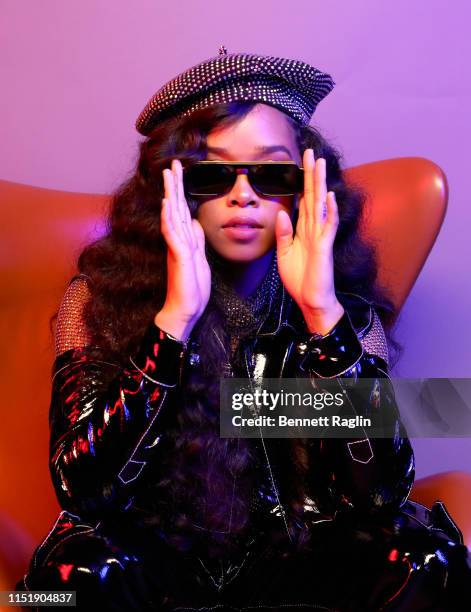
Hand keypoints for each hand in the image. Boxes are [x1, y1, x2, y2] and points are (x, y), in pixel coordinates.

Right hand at [156, 159, 210, 339]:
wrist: (185, 310)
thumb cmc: (192, 288)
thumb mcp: (199, 259)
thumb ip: (196, 240)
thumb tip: (196, 223)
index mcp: (184, 240)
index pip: (181, 210)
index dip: (180, 192)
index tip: (180, 173)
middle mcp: (178, 240)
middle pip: (175, 207)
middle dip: (174, 185)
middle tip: (173, 164)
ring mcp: (177, 247)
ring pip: (172, 215)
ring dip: (170, 194)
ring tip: (168, 174)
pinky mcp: (179, 257)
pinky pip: (172, 234)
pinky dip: (169, 218)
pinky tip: (166, 204)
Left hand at [275, 149, 343, 334]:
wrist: (311, 300)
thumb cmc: (300, 279)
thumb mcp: (284, 254)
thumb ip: (284, 234)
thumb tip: (281, 212)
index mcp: (303, 231)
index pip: (303, 201)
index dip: (302, 182)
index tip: (300, 163)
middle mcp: (314, 230)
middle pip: (312, 197)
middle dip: (310, 174)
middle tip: (310, 152)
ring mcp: (320, 237)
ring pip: (320, 206)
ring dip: (320, 184)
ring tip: (319, 164)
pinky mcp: (323, 248)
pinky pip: (327, 227)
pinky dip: (329, 211)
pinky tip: (328, 196)